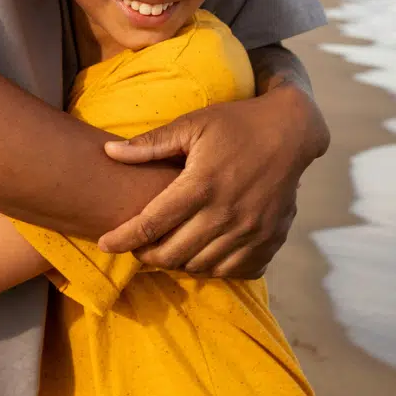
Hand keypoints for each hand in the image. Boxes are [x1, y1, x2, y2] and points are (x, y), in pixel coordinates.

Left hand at [98, 84, 328, 277]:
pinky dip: (212, 268)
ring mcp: (250, 230)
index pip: (152, 223)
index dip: (124, 239)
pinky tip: (202, 253)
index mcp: (202, 184)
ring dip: (178, 262)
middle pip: (173, 253)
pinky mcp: (269, 239)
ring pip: (201, 266)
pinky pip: (233, 271)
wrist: (291, 131)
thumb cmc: (235, 124)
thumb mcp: (192, 124)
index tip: (104, 244)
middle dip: (147, 255)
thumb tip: (108, 154)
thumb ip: (151, 144)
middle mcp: (226, 213)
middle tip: (138, 246)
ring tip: (168, 248)